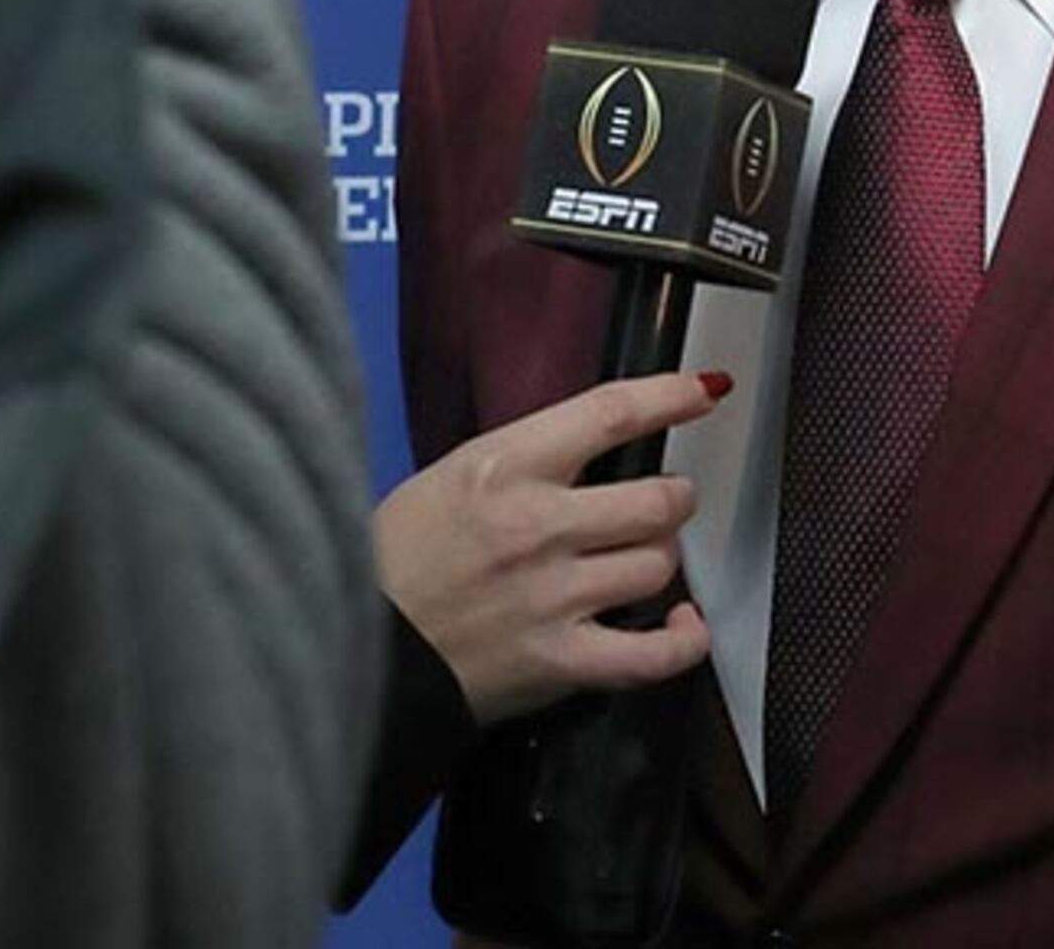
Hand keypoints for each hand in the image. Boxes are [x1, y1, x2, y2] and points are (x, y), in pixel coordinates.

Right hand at [372, 371, 732, 727]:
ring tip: (638, 564)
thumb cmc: (389, 560)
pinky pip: (655, 654)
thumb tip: (591, 452)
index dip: (670, 395)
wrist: (348, 647)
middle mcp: (538, 526)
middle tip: (661, 504)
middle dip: (673, 499)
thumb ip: (520, 464)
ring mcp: (553, 597)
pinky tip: (683, 625)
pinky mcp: (560, 663)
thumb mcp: (446, 478)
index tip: (705, 390)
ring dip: (661, 563)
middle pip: (657, 500)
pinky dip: (684, 639)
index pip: (610, 413)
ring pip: (658, 567)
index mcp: (503, 466)